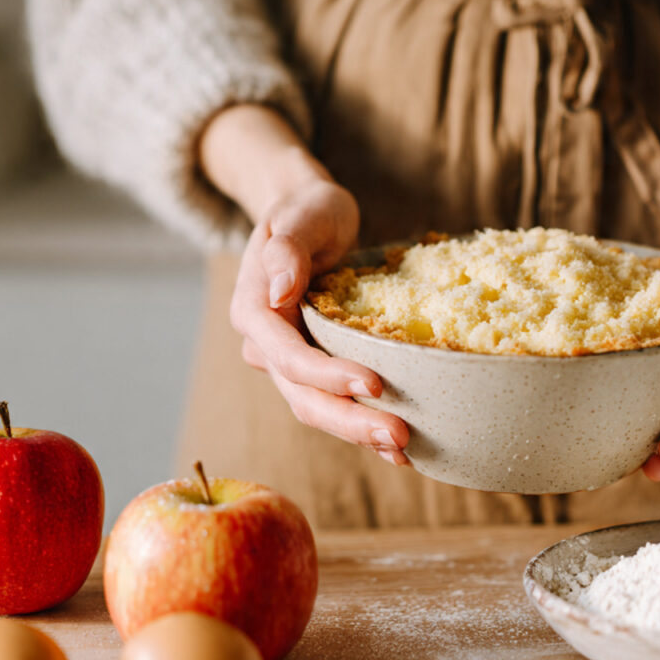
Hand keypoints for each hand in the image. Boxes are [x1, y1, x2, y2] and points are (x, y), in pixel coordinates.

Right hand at [201, 105, 408, 464]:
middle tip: (399, 436)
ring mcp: (290, 363)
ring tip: (405, 450)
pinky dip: (365, 427)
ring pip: (319, 410)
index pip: (287, 355)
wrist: (310, 222)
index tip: (373, 384)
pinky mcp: (316, 371)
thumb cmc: (309, 210)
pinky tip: (401, 449)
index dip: (326, 375)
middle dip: (350, 422)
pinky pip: (336, 406)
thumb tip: (278, 293)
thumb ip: (287, 250)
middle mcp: (266, 346)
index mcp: (253, 310)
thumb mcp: (301, 213)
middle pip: (302, 396)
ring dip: (360, 434)